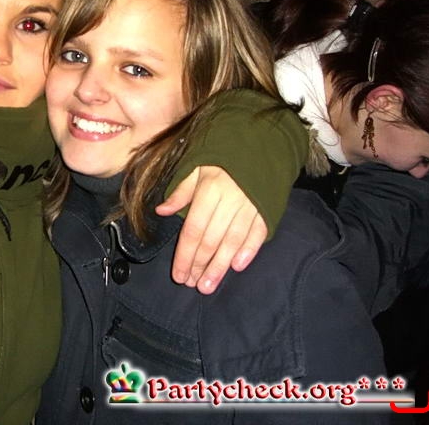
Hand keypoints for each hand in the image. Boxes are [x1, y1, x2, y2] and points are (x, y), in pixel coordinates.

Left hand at [155, 166, 266, 294]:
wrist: (261, 141)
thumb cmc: (221, 157)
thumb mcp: (196, 166)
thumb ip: (181, 191)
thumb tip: (161, 210)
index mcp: (209, 190)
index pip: (194, 229)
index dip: (185, 255)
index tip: (179, 275)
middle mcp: (230, 200)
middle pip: (212, 239)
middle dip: (201, 265)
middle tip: (194, 286)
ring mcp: (251, 205)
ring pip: (233, 241)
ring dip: (220, 266)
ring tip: (209, 285)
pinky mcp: (267, 208)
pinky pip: (258, 233)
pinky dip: (249, 250)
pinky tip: (237, 266)